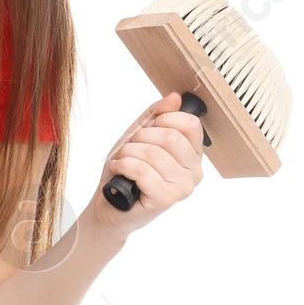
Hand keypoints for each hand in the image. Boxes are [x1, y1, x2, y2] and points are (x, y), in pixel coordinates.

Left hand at [94, 93, 206, 231]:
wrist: (109, 207)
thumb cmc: (125, 172)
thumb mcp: (138, 136)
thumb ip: (155, 115)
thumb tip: (175, 97)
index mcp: (192, 155)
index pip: (190, 123)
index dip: (164, 119)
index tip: (148, 129)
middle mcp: (194, 172)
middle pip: (171, 137)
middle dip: (141, 137)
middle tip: (129, 149)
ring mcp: (182, 187)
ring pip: (153, 153)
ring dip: (128, 153)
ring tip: (122, 161)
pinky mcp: (166, 199)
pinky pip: (142, 170)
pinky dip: (123, 165)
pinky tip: (119, 171)